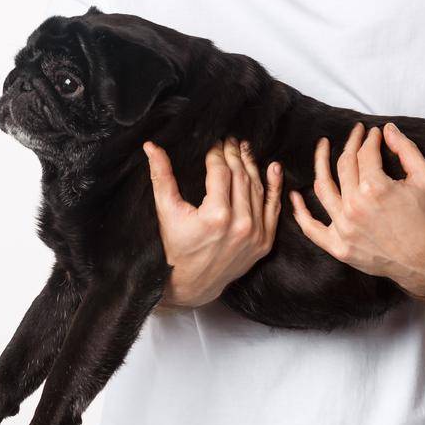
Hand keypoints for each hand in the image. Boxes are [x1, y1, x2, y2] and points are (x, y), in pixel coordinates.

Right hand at [143, 137, 281, 311]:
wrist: (193, 284)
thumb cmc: (176, 248)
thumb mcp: (166, 212)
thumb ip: (162, 177)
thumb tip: (151, 146)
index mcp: (216, 216)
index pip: (220, 172)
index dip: (216, 153)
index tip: (213, 142)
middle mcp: (241, 225)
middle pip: (240, 177)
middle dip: (233, 155)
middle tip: (229, 140)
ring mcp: (256, 234)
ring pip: (257, 189)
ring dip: (251, 165)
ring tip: (244, 148)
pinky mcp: (265, 242)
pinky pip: (272, 208)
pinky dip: (274, 187)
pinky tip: (273, 167)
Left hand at [290, 122, 424, 308]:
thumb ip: (406, 149)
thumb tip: (388, 130)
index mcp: (375, 188)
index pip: (365, 153)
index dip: (370, 139)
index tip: (375, 133)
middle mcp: (354, 206)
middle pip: (344, 165)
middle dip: (351, 144)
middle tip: (356, 134)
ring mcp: (343, 228)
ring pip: (323, 187)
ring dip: (320, 163)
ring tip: (322, 147)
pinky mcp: (339, 247)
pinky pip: (311, 228)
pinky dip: (300, 212)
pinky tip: (294, 196)